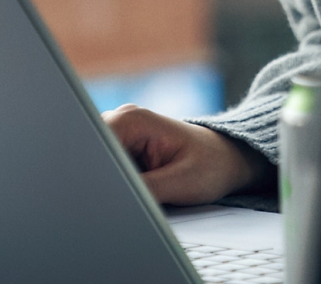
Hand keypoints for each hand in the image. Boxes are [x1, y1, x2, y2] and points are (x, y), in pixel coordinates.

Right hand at [103, 104, 265, 205]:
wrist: (228, 160)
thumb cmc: (212, 166)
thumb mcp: (179, 183)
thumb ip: (143, 190)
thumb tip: (112, 200)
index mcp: (133, 119)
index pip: (92, 143)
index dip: (93, 170)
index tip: (106, 192)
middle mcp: (123, 120)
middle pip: (92, 153)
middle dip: (103, 178)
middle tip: (133, 195)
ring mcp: (122, 133)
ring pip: (99, 164)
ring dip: (113, 181)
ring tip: (147, 188)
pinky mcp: (125, 147)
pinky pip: (110, 168)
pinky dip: (120, 182)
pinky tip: (142, 187)